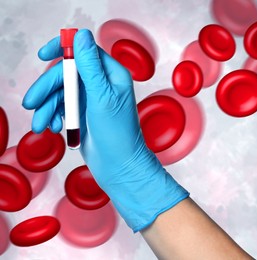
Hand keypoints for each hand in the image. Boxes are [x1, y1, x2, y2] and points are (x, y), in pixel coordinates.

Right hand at [22, 29, 188, 231]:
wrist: (119, 166)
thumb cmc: (118, 135)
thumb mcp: (103, 98)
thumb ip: (90, 67)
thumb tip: (81, 36)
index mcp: (111, 75)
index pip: (85, 52)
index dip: (63, 49)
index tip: (43, 54)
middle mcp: (101, 84)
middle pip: (67, 75)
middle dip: (47, 88)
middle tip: (31, 103)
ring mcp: (91, 99)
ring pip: (61, 93)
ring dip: (47, 107)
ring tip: (41, 125)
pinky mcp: (82, 114)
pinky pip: (62, 107)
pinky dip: (54, 115)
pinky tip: (53, 127)